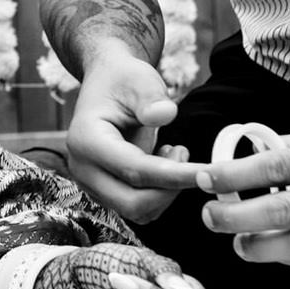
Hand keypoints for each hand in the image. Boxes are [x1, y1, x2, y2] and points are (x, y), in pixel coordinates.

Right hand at [62, 49, 197, 222]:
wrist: (106, 83)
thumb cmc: (124, 79)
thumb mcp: (139, 78)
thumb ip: (151, 96)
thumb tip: (164, 114)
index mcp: (86, 139)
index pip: (134, 170)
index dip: (174, 175)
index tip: (207, 172)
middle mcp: (82, 167)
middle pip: (133, 202)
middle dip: (170, 189)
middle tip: (184, 152)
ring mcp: (90, 182)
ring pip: (137, 210)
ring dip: (165, 191)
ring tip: (173, 152)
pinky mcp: (103, 190)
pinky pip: (137, 206)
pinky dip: (158, 193)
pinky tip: (162, 163)